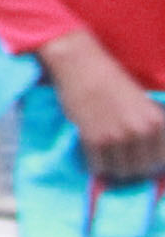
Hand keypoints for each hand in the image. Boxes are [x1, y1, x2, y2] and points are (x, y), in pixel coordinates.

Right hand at [42, 30, 164, 181]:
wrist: (80, 64)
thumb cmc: (110, 81)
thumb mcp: (143, 103)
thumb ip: (149, 127)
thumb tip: (151, 157)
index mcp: (157, 123)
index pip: (160, 161)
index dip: (148, 162)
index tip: (135, 158)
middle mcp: (140, 132)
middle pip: (140, 170)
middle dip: (130, 166)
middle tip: (117, 156)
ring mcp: (116, 137)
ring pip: (120, 172)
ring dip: (112, 167)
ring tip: (104, 153)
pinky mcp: (93, 140)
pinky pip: (97, 167)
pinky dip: (94, 164)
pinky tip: (91, 150)